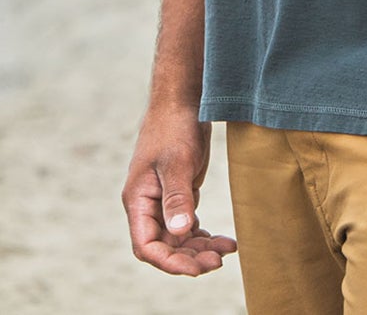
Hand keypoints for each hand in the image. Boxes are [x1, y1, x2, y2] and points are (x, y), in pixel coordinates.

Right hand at [122, 111, 236, 276]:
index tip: (197, 268)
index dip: (170, 262)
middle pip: (165, 246)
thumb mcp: (177, 162)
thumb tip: (179, 231)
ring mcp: (163, 199)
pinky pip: (187, 224)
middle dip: (190, 258)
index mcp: (138, 200)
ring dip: (200, 248)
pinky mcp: (179, 191)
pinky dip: (202, 234)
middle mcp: (147, 204)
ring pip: (178, 237)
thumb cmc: (174, 125)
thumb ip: (177, 197)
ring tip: (228, 249)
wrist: (183, 98)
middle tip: (219, 261)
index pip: (147, 245)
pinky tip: (221, 239)